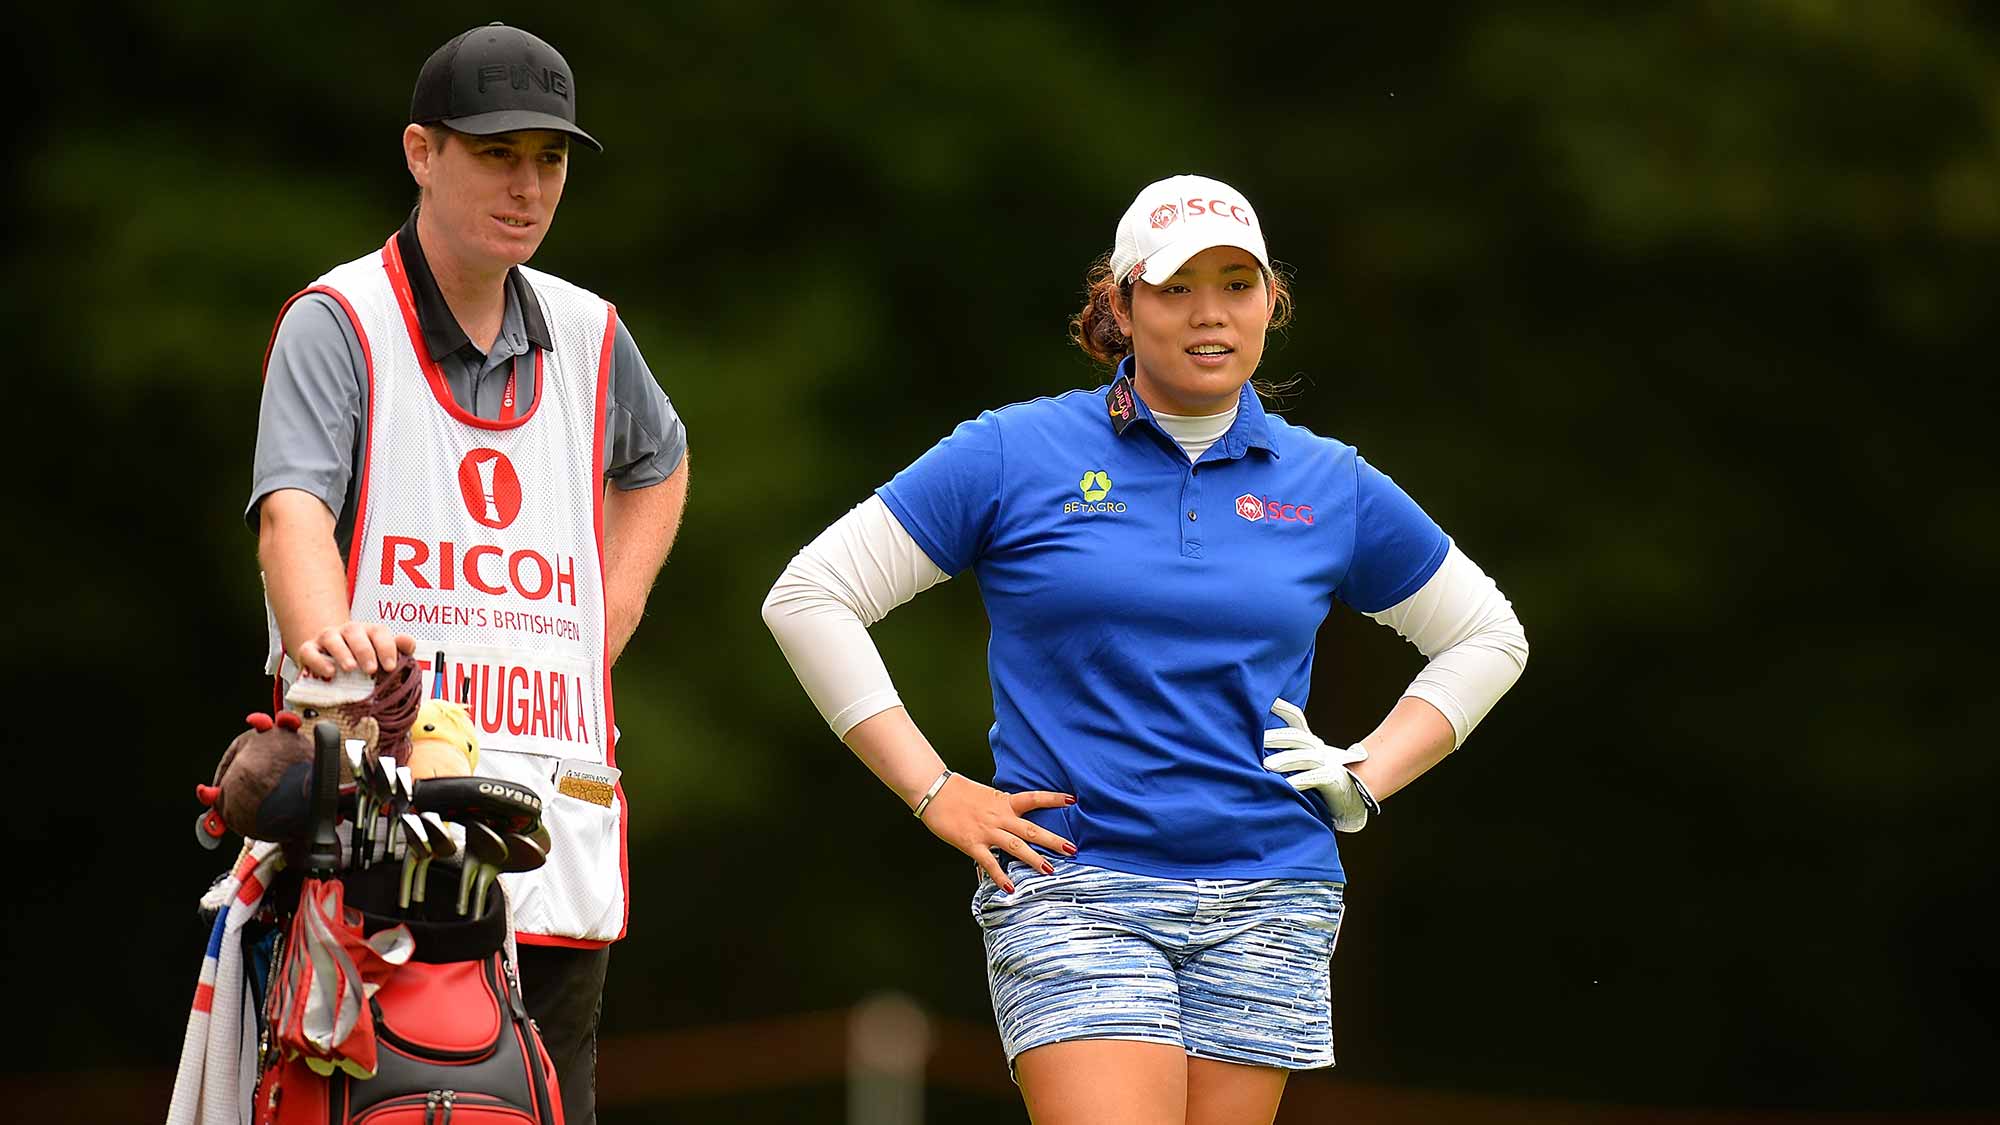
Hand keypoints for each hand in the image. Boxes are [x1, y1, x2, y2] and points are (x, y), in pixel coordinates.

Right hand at [295, 623, 415, 679]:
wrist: (332, 662)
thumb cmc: (362, 662)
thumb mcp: (382, 657)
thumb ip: (399, 650)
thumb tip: (408, 643)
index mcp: (369, 632)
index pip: (379, 632)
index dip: (386, 647)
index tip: (391, 666)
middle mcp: (347, 631)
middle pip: (355, 632)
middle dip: (365, 651)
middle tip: (371, 669)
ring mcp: (327, 639)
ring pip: (332, 638)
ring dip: (342, 653)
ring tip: (350, 668)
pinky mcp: (308, 650)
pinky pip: (310, 651)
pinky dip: (318, 661)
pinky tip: (329, 672)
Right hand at [917, 774, 1076, 891]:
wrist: (934, 791)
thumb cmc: (956, 791)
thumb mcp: (985, 795)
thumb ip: (999, 806)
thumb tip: (1011, 817)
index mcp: (1003, 802)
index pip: (1034, 798)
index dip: (1053, 799)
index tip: (1072, 800)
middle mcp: (999, 817)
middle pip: (1032, 830)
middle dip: (1053, 840)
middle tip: (1072, 849)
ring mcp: (987, 831)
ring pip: (1016, 847)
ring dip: (1034, 859)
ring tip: (1050, 870)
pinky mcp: (972, 843)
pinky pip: (989, 862)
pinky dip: (1000, 876)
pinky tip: (1010, 887)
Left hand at [1263, 698, 1378, 832]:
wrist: (1354, 799)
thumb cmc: (1323, 783)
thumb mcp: (1304, 765)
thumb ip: (1287, 755)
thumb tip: (1258, 748)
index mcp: (1311, 744)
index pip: (1297, 721)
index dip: (1283, 709)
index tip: (1268, 700)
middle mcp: (1319, 750)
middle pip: (1297, 738)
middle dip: (1277, 737)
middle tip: (1256, 739)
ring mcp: (1328, 764)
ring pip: (1305, 757)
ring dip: (1285, 760)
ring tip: (1266, 766)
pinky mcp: (1334, 781)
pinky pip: (1317, 778)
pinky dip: (1302, 780)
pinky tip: (1288, 784)